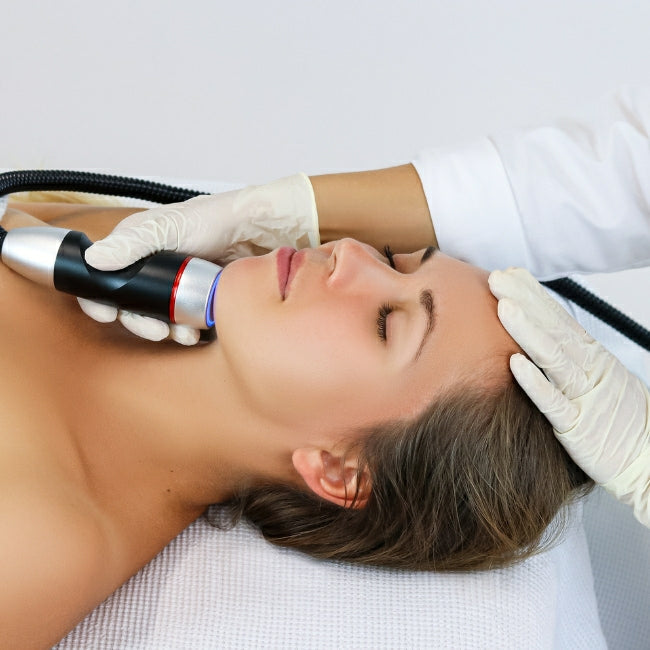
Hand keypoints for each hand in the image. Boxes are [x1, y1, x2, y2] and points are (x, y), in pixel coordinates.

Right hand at [78, 173, 318, 343]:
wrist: (257, 232)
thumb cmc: (213, 218)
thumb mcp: (169, 226)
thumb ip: (133, 243)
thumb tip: (96, 260)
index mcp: (135, 248)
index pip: (103, 277)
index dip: (98, 298)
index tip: (106, 314)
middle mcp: (151, 268)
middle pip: (129, 305)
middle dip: (139, 323)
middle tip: (157, 332)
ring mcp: (173, 285)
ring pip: (156, 317)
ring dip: (165, 331)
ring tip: (183, 335)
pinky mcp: (195, 298)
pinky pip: (183, 321)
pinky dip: (186, 331)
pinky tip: (196, 334)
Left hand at [489, 267, 649, 526]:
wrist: (649, 458)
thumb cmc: (619, 418)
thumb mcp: (598, 376)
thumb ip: (570, 354)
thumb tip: (541, 330)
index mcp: (591, 356)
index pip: (558, 317)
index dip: (534, 294)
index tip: (510, 274)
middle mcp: (588, 369)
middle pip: (553, 328)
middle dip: (525, 301)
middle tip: (497, 278)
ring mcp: (583, 396)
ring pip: (552, 357)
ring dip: (527, 331)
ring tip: (504, 307)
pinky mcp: (577, 426)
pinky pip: (553, 402)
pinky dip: (535, 382)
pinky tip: (515, 363)